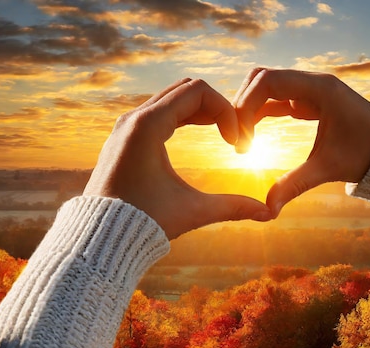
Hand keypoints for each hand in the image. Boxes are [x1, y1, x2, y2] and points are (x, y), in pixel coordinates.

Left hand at [83, 78, 271, 238]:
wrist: (99, 237)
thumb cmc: (142, 222)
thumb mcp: (192, 211)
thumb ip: (233, 207)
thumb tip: (270, 214)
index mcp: (148, 125)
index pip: (198, 90)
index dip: (226, 109)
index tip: (236, 141)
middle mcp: (133, 118)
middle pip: (185, 88)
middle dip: (215, 107)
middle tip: (233, 135)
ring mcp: (126, 125)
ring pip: (171, 98)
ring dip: (200, 110)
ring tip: (221, 134)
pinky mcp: (125, 136)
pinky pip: (158, 111)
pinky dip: (182, 116)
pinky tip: (199, 135)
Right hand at [233, 68, 369, 216]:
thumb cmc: (367, 154)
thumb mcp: (328, 168)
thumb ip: (295, 185)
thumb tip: (268, 210)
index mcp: (319, 88)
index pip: (268, 81)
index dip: (246, 104)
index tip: (241, 135)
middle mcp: (313, 83)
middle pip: (262, 78)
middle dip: (244, 104)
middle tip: (237, 137)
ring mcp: (311, 91)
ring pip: (267, 87)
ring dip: (250, 109)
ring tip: (243, 141)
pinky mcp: (310, 102)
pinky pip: (277, 100)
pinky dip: (261, 114)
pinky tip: (252, 136)